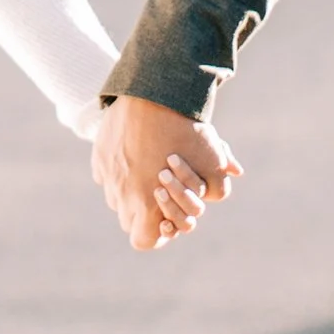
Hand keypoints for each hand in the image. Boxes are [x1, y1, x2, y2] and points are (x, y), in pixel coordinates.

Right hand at [91, 96, 241, 252]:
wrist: (152, 92)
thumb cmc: (184, 131)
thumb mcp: (211, 158)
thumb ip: (219, 182)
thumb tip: (234, 173)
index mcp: (147, 205)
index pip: (144, 241)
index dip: (156, 235)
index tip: (165, 221)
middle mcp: (122, 195)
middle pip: (129, 220)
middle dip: (145, 211)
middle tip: (161, 191)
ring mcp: (107, 175)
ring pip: (116, 197)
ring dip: (131, 190)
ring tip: (149, 167)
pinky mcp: (99, 156)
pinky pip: (106, 174)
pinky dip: (118, 169)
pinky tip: (135, 151)